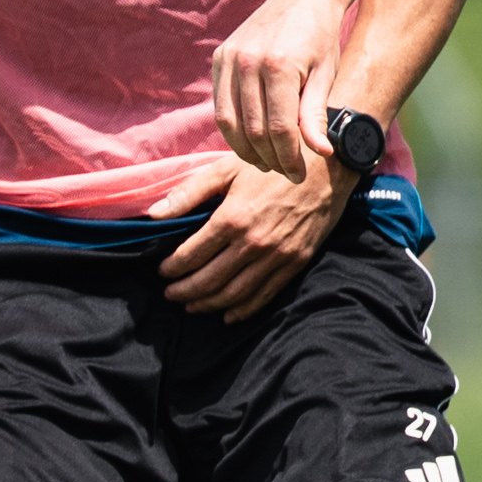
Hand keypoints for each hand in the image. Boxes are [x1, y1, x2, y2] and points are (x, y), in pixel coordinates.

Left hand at [154, 155, 354, 322]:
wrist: (327, 169)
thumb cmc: (272, 166)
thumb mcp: (227, 169)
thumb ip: (189, 193)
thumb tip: (154, 214)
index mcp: (232, 219)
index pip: (191, 255)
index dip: (171, 267)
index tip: (161, 271)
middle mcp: (252, 243)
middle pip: (209, 280)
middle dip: (184, 291)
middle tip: (170, 294)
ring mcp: (276, 256)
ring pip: (234, 293)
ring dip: (208, 304)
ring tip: (191, 305)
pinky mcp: (295, 263)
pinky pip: (265, 295)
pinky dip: (243, 310)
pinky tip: (228, 314)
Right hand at [211, 0, 347, 179]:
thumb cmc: (321, 37)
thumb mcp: (325, 75)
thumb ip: (316, 115)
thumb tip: (321, 154)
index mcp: (279, 66)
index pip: (280, 129)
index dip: (289, 158)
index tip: (299, 175)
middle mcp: (247, 62)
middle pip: (252, 130)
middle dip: (269, 158)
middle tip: (284, 172)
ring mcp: (229, 59)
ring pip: (229, 123)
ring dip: (247, 150)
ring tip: (267, 162)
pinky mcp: (219, 58)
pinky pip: (220, 105)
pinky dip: (233, 129)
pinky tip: (251, 140)